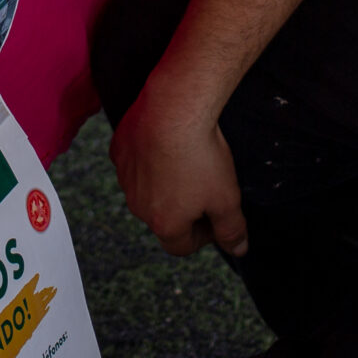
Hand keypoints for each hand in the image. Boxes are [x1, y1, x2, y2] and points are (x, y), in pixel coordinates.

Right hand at [111, 86, 248, 257]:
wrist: (175, 108)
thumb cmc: (201, 154)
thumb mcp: (227, 198)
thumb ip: (232, 230)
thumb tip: (238, 249)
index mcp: (164, 223)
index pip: (182, 246)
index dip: (203, 236)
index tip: (216, 216)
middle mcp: (138, 206)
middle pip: (163, 217)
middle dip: (184, 208)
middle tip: (206, 185)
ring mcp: (125, 178)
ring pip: (147, 190)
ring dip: (166, 183)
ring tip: (188, 160)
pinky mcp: (119, 151)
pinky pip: (135, 163)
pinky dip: (149, 158)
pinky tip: (167, 143)